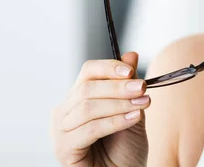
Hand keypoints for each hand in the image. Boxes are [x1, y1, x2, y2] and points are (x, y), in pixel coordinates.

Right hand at [51, 52, 150, 166]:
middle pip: (87, 87)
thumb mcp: (133, 111)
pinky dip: (114, 121)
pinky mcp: (63, 149)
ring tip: (142, 104)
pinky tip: (133, 119)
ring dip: (119, 103)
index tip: (131, 71)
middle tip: (142, 88)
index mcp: (78, 98)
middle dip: (118, 86)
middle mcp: (65, 112)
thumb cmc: (124, 150)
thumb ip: (129, 85)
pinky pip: (89, 129)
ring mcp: (60, 131)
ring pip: (88, 106)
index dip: (109, 67)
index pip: (88, 71)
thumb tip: (131, 55)